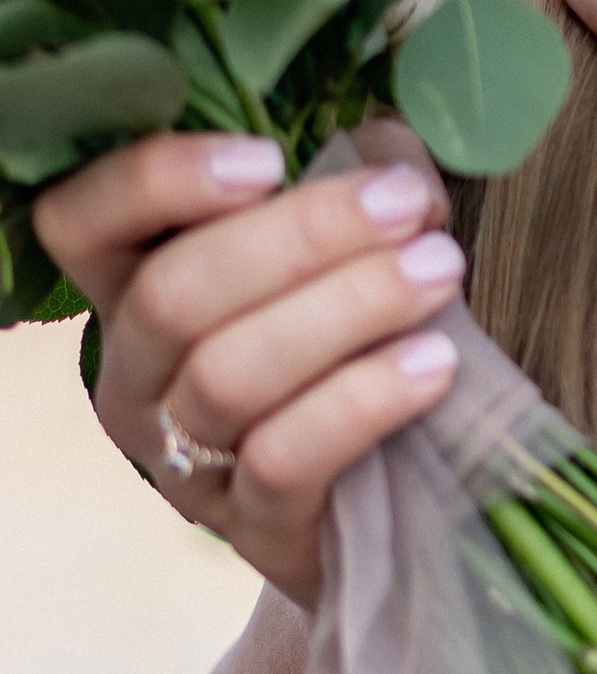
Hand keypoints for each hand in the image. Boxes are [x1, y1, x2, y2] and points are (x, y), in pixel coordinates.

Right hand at [34, 122, 466, 607]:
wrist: (397, 491)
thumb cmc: (359, 338)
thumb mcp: (347, 248)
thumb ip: (353, 180)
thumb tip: (386, 148)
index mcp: (131, 284)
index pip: (80, 219)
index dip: (157, 180)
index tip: (270, 158)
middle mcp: (132, 374)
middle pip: (173, 294)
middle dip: (300, 237)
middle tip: (405, 206)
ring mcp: (180, 459)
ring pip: (229, 374)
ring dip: (346, 309)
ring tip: (440, 271)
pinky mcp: (250, 525)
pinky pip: (285, 458)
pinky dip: (363, 400)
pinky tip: (435, 363)